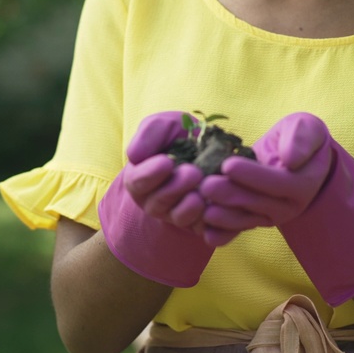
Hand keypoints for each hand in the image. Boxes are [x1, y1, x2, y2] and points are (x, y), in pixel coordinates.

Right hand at [122, 112, 205, 227]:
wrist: (209, 147)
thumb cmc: (180, 135)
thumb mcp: (164, 125)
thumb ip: (149, 134)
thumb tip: (135, 155)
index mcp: (140, 178)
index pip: (138, 181)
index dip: (151, 174)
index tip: (167, 162)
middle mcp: (154, 200)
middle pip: (158, 202)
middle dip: (176, 188)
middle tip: (194, 173)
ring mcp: (175, 214)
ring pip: (179, 217)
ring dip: (191, 206)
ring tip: (204, 190)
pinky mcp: (197, 223)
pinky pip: (201, 227)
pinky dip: (210, 218)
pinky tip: (219, 204)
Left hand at [198, 112, 334, 244]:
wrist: (294, 157)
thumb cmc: (299, 137)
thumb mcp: (307, 127)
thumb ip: (302, 138)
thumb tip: (292, 159)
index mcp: (303, 183)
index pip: (277, 182)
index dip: (253, 175)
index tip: (228, 165)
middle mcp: (288, 206)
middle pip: (257, 203)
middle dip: (230, 195)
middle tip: (206, 186)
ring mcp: (270, 216)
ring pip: (245, 219)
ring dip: (222, 217)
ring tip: (201, 208)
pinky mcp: (254, 221)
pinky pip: (238, 230)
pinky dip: (221, 233)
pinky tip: (204, 231)